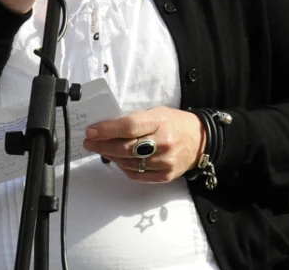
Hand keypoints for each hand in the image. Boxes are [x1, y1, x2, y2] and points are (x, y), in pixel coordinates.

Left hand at [83, 106, 205, 182]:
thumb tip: (106, 128)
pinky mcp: (165, 176)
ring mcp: (164, 162)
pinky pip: (136, 175)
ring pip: (128, 163)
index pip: (128, 127)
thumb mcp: (155, 113)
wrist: (199, 140)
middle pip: (125, 148)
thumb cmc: (173, 122)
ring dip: (111, 157)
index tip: (91, 131)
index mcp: (159, 122)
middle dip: (102, 145)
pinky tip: (118, 160)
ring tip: (102, 150)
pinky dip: (123, 168)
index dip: (106, 130)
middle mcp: (163, 143)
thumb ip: (133, 120)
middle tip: (89, 143)